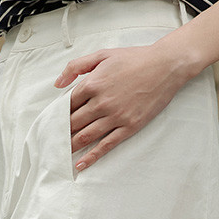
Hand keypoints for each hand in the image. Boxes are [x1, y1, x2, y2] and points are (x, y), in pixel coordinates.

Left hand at [53, 41, 193, 172]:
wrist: (165, 66)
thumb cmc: (135, 59)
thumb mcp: (102, 54)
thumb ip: (76, 66)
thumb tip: (57, 83)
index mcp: (93, 83)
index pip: (68, 104)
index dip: (59, 113)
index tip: (54, 121)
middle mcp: (101, 102)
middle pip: (73, 122)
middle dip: (61, 133)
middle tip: (53, 141)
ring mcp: (115, 117)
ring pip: (86, 136)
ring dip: (71, 147)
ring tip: (61, 154)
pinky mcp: (128, 127)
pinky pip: (106, 145)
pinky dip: (91, 157)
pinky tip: (81, 164)